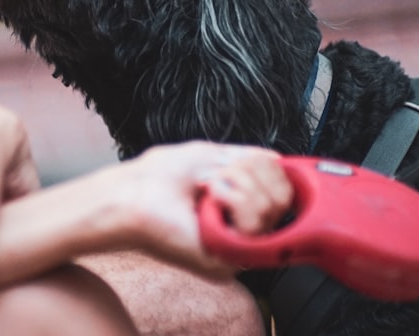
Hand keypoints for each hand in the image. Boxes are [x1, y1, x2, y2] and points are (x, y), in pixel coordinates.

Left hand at [107, 142, 291, 277]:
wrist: (134, 194)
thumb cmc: (161, 176)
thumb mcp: (212, 156)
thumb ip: (248, 159)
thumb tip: (278, 161)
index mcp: (242, 209)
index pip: (284, 188)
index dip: (265, 167)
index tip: (234, 164)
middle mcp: (246, 231)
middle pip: (283, 196)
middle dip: (247, 173)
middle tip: (214, 180)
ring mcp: (240, 248)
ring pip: (273, 207)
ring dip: (236, 184)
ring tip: (208, 191)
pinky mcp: (230, 262)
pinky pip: (256, 224)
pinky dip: (231, 200)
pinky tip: (209, 203)